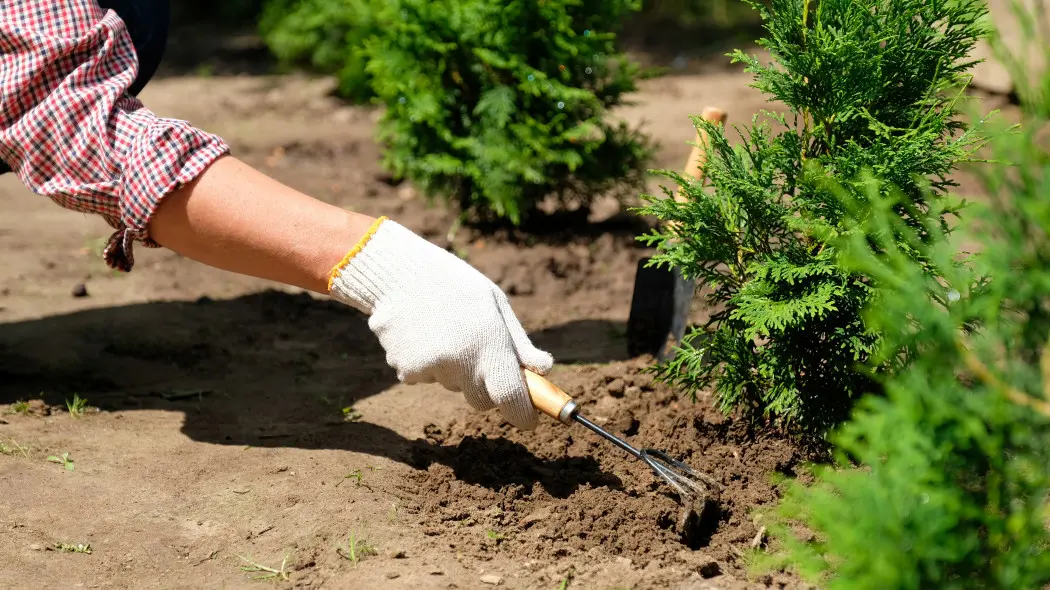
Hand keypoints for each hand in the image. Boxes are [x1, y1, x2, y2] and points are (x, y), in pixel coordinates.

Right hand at [327, 217, 553, 428]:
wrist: (395, 272)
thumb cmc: (455, 285)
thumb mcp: (495, 303)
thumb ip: (519, 343)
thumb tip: (545, 369)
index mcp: (488, 342)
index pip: (510, 397)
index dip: (523, 414)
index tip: (530, 419)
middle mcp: (459, 361)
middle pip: (481, 400)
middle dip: (488, 388)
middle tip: (481, 354)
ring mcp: (429, 368)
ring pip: (453, 386)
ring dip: (456, 370)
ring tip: (445, 330)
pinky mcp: (405, 371)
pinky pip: (428, 379)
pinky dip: (429, 364)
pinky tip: (423, 334)